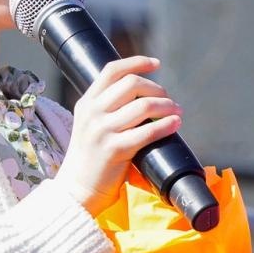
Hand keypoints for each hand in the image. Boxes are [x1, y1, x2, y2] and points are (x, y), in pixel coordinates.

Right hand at [56, 56, 181, 215]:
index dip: (137, 62)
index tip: (156, 64)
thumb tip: (143, 96)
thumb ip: (107, 109)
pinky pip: (148, 131)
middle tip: (168, 99)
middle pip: (132, 84)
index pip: (112, 70)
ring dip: (167, 106)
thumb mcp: (90, 125)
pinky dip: (166, 125)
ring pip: (144, 105)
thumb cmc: (90, 159)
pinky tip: (175, 124)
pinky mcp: (115, 149)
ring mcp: (103, 131)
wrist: (77, 190)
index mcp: (86, 103)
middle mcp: (93, 113)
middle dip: (157, 88)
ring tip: (176, 111)